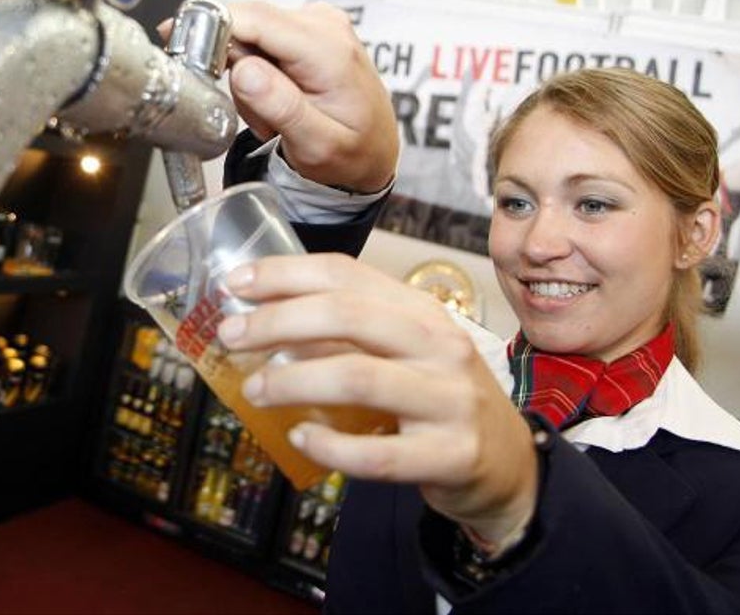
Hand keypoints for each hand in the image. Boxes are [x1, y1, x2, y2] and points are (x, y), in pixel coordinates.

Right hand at [159, 1, 398, 192]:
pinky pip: (260, 38)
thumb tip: (245, 70)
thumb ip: (282, 108)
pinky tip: (273, 95)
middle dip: (231, 65)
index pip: (255, 18)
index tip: (184, 48)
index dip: (212, 27)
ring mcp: (316, 22)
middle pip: (247, 22)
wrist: (374, 151)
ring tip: (269, 112)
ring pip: (249, 32)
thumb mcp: (318, 146)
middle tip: (249, 110)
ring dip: (245, 73)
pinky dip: (256, 69)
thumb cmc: (352, 153)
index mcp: (329, 51)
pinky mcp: (306, 27)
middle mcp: (324, 25)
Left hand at [216, 253, 537, 543]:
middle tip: (231, 336)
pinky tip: (299, 437)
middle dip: (278, 321)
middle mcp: (439, 345)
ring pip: (359, 379)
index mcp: (420, 310)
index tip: (234, 284)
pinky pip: (378, 453)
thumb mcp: (404, 350)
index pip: (346, 273)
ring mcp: (449, 400)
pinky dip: (330, 446)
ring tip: (253, 390)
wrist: (508, 464)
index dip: (285, 274)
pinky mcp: (452, 455)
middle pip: (349, 316)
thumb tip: (261, 320)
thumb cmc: (437, 398)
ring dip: (293, 381)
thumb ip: (347, 334)